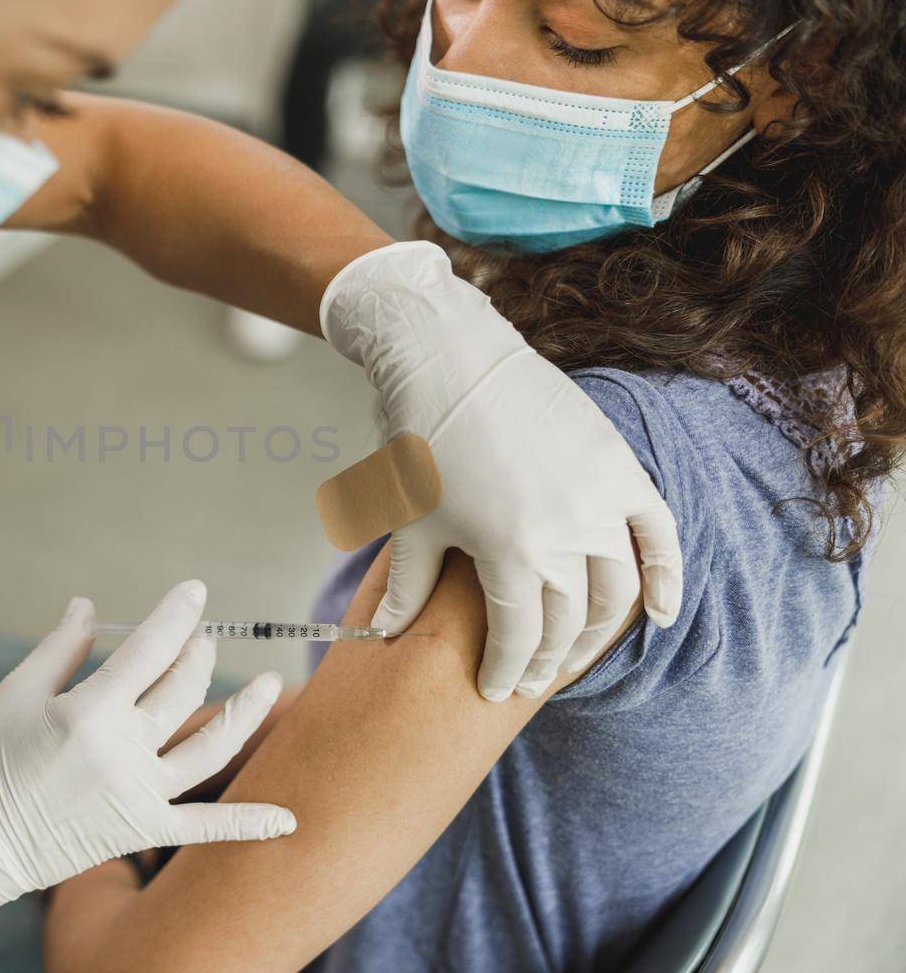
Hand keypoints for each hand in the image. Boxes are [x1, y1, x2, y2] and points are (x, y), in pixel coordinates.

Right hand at [0, 581, 294, 968]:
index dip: (176, 614)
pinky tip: (291, 820)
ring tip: (273, 684)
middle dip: (198, 654)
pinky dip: (249, 823)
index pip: (149, 649)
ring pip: (210, 748)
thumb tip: (89, 604)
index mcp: (88, 712)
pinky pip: (206, 827)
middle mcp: (121, 753)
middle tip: (202, 638)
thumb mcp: (16, 693)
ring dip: (245, 712)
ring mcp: (137, 795)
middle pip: (182, 690)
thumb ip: (62, 647)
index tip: (195, 591)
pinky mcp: (142, 831)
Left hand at [320, 241, 682, 700]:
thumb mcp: (410, 520)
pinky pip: (660, 535)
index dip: (506, 671)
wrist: (452, 359)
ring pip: (616, 593)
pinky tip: (661, 615)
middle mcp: (566, 535)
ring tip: (571, 652)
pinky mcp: (620, 469)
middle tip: (529, 679)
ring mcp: (601, 502)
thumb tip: (382, 636)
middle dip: (546, 662)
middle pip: (568, 624)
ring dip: (597, 634)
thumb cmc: (421, 441)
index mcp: (509, 554)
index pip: (519, 639)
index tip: (495, 690)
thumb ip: (407, 585)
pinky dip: (668, 578)